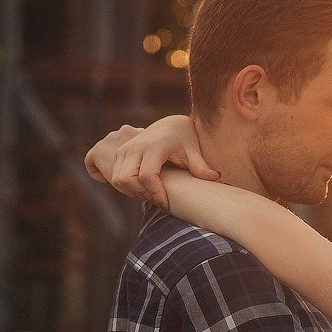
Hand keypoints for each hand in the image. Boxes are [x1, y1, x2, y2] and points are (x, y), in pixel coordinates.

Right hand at [85, 115, 219, 210]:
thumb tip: (215, 177)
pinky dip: (127, 188)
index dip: (155, 193)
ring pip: (119, 179)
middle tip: (160, 201)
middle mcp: (135, 147)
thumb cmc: (184, 138)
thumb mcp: (194, 150)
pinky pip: (116, 177)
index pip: (147, 175)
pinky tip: (144, 190)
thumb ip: (201, 165)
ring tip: (153, 196)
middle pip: (127, 179)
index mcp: (153, 146)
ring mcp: (124, 150)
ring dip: (133, 192)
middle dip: (142, 195)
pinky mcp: (120, 154)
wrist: (170, 125)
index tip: (166, 205)